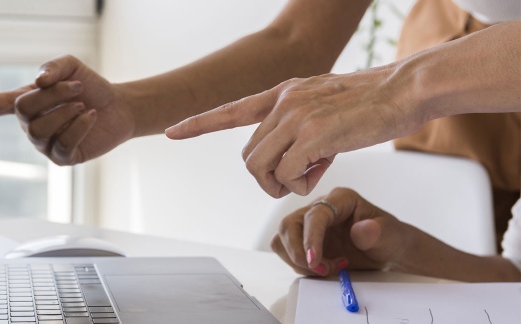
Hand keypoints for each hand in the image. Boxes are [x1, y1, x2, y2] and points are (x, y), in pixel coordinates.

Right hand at [0, 55, 135, 164]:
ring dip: (67, 111)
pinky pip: (62, 143)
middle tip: (78, 89)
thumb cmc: (90, 86)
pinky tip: (91, 117)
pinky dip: (79, 126)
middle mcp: (29, 126)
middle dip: (53, 96)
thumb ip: (52, 67)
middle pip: (23, 112)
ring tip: (85, 105)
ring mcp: (44, 145)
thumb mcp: (70, 66)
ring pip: (41, 130)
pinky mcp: (62, 158)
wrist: (118, 106)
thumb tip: (37, 81)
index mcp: (24, 103)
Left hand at [166, 67, 420, 197]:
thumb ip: (300, 130)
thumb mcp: (324, 109)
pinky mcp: (313, 134)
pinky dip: (301, 184)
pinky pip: (288, 174)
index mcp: (282, 94)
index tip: (171, 132)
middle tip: (296, 180)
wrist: (403, 90)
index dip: (198, 123)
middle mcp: (283, 102)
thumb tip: (293, 166)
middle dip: (267, 178)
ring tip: (311, 176)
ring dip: (281, 184)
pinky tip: (324, 170)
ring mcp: (296, 117)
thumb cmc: (369, 104)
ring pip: (260, 167)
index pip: (230, 109)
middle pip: (248, 157)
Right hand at [271, 187, 412, 276]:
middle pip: (288, 225)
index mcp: (340, 199)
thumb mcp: (390, 235)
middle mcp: (319, 208)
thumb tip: (360, 229)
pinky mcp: (304, 240)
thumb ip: (376, 232)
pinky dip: (299, 265)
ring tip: (326, 269)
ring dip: (297, 260)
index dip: (310, 238)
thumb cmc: (390, 238)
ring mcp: (309, 224)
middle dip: (299, 253)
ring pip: (282, 239)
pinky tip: (322, 268)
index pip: (314, 215)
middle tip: (322, 269)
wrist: (388, 249)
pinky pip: (286, 251)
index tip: (314, 260)